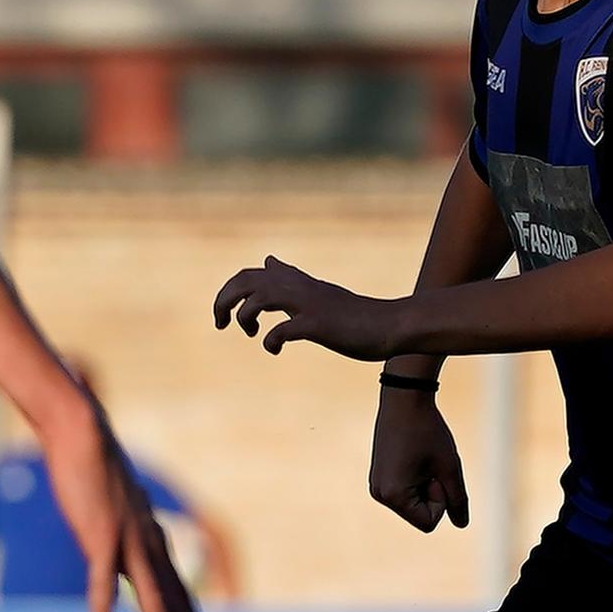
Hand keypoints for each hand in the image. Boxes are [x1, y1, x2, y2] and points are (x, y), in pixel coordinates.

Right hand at [31, 395, 211, 611]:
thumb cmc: (94, 469)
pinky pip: (101, 580)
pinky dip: (103, 609)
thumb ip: (119, 532)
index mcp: (152, 543)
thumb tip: (117, 545)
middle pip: (172, 608)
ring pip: (153, 604)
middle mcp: (149, 547)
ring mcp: (128, 542)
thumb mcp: (115, 509)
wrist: (83, 434)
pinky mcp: (101, 534)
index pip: (178, 593)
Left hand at [213, 257, 401, 359]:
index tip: (228, 313)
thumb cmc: (355, 314)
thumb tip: (268, 262)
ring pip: (259, 298)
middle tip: (221, 323)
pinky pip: (282, 330)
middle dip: (224, 300)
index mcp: (297, 283)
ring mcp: (308, 305)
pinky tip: (275, 349)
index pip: (252, 274)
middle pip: (246, 281)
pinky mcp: (318, 325)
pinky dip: (270, 341)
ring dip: (244, 316)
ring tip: (249, 332)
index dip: (231, 291)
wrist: (391, 325)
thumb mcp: (317, 291)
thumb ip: (291, 279)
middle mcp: (299, 288)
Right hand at [371, 388, 469, 532]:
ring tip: (421, 457)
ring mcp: (377, 485)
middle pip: (419, 515)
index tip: (435, 472)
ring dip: (425, 485)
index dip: (441, 499)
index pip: (428, 523)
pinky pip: (405, 491)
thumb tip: (462, 524)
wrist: (404, 399)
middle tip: (429, 462)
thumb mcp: (449, 467)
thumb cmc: (428, 431)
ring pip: (414, 503)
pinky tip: (414, 455)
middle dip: (432, 492)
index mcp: (393, 496)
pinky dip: (416, 478)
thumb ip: (457, 499)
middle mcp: (379, 494)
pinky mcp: (379, 476)